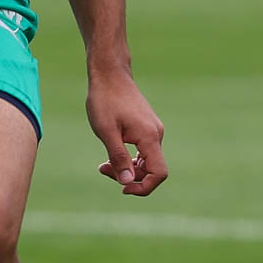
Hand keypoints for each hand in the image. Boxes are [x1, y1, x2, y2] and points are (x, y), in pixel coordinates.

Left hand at [86, 72, 167, 196]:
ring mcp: (153, 130)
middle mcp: (156, 134)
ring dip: (127, 168)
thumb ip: (118, 157)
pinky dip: (129, 157)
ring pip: (146, 160)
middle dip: (129, 177)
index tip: (122, 188)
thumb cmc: (104, 100)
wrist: (109, 74)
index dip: (144, 187)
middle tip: (103, 169)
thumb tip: (127, 182)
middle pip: (151, 169)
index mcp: (149, 137)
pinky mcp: (146, 127)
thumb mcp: (106, 131)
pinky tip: (112, 154)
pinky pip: (143, 150)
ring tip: (103, 164)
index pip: (159, 173)